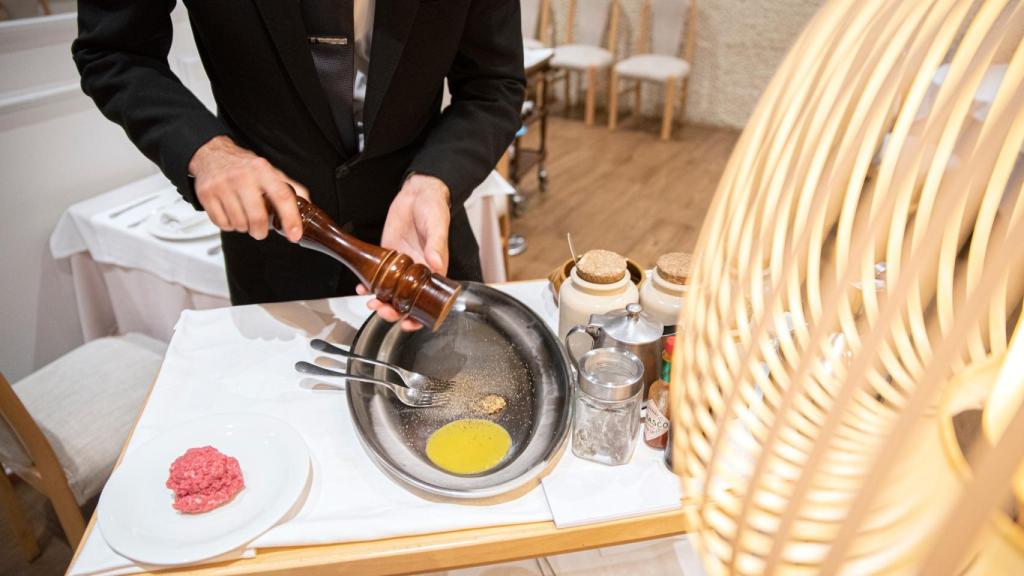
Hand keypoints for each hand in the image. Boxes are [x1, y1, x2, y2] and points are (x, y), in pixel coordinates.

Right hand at [189, 135, 309, 241]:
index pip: (281, 197)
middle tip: (260, 231)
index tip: (294, 235)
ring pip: (239, 223)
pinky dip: (229, 226)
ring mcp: (223, 186)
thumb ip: (289, 187)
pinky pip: (222, 224)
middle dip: (261, 231)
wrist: (212, 154)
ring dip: (244, 228)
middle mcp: (242, 177)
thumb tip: (308, 203)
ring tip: (244, 217)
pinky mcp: (207, 195)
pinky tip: (231, 215)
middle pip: (257, 217)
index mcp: (262, 170)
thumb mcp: (269, 171)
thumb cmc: (243, 166)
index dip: (290, 219)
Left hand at [356, 174, 450, 330]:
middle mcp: (418, 271)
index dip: (421, 316)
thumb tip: (435, 263)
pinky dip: (368, 285)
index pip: (430, 300)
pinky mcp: (388, 257)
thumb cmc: (434, 208)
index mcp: (435, 269)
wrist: (416, 192)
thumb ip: (436, 245)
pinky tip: (361, 288)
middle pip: (408, 301)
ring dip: (381, 302)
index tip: (410, 323)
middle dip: (396, 311)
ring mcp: (402, 266)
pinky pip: (377, 276)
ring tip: (371, 303)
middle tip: (384, 311)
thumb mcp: (437, 225)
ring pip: (391, 293)